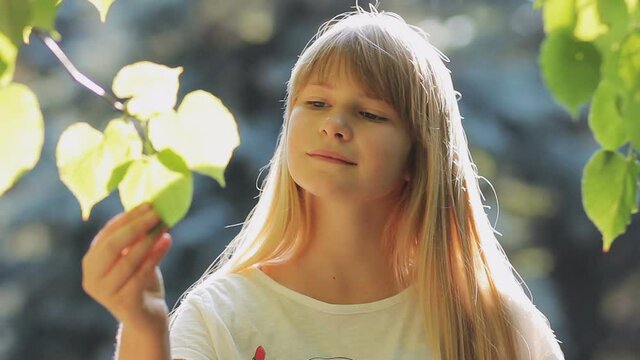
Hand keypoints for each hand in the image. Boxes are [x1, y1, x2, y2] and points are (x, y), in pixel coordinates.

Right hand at [82, 203, 172, 332]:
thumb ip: (135, 238)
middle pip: (112, 245)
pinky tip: (168, 241)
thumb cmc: (140, 282)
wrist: (147, 317)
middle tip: (157, 213)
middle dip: (136, 226)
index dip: (127, 217)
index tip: (148, 204)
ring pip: (128, 259)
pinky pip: (141, 274)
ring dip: (149, 239)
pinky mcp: (123, 303)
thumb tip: (150, 209)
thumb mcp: (135, 257)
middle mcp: (92, 278)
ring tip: (165, 226)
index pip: (106, 234)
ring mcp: (105, 293)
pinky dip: (156, 255)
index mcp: (91, 263)